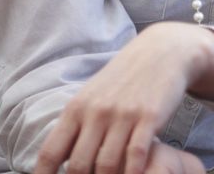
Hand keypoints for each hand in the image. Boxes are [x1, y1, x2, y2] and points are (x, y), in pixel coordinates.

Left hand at [36, 21, 213, 173]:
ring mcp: (123, 115)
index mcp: (76, 108)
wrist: (162, 52)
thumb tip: (57, 159)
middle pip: (78, 166)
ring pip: (107, 164)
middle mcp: (96, 112)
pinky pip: (136, 154)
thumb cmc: (124, 78)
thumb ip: (75, 125)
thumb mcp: (92, 96)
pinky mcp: (150, 116)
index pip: (50, 153)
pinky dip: (133, 172)